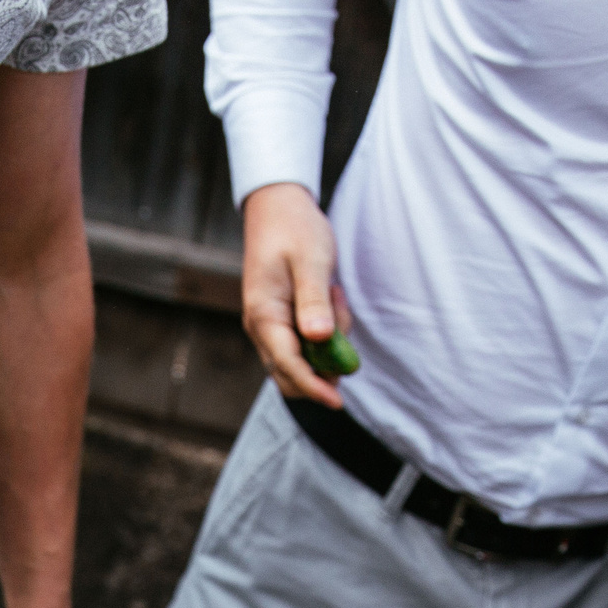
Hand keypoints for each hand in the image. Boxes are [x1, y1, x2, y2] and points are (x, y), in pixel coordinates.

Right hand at [240, 183, 352, 408]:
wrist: (277, 206)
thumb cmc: (294, 229)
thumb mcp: (310, 260)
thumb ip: (314, 300)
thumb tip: (319, 338)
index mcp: (264, 314)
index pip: (287, 365)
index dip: (313, 387)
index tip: (338, 401)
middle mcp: (261, 327)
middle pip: (289, 375)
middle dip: (322, 370)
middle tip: (347, 339)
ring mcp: (269, 326)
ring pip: (299, 362)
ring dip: (326, 346)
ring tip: (334, 294)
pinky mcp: (280, 321)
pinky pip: (304, 345)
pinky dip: (324, 334)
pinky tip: (330, 296)